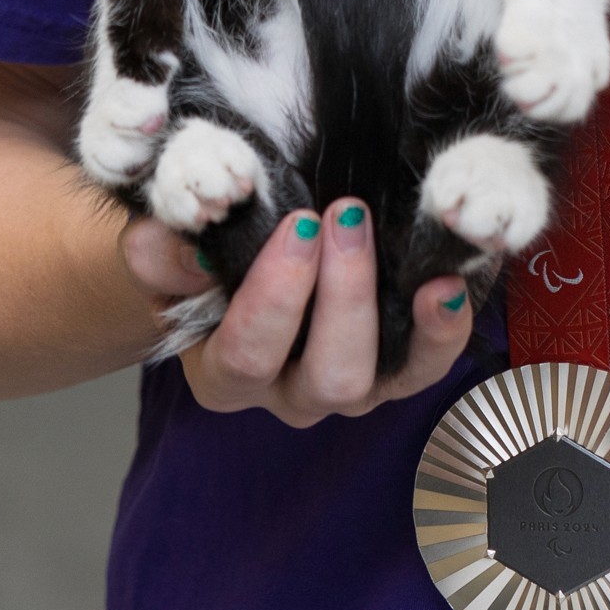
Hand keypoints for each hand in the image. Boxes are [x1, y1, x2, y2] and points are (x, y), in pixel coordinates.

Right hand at [124, 201, 473, 424]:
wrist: (233, 254)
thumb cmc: (195, 255)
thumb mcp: (161, 249)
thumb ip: (161, 252)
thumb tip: (190, 251)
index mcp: (223, 374)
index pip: (247, 356)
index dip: (275, 298)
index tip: (298, 226)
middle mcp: (287, 393)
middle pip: (326, 377)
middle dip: (342, 297)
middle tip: (344, 216)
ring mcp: (346, 386)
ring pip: (377, 380)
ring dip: (397, 315)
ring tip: (405, 254)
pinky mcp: (393, 368)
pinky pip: (426, 365)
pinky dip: (442, 332)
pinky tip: (447, 286)